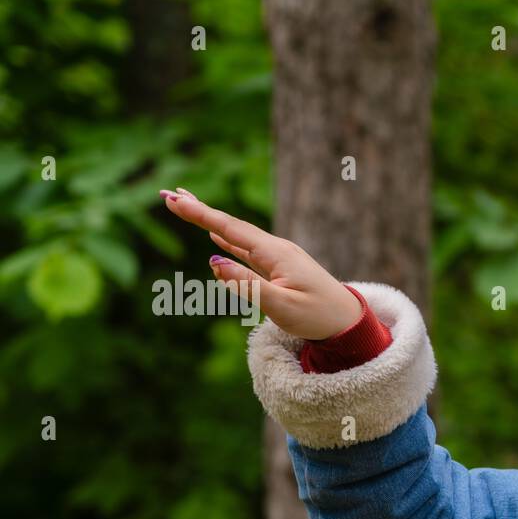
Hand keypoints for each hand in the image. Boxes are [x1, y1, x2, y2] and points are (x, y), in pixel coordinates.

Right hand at [159, 187, 360, 339]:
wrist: (349, 323)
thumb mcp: (280, 306)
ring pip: (237, 235)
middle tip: (168, 195)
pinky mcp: (281, 268)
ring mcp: (279, 257)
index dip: (199, 214)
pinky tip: (217, 237)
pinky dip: (227, 239)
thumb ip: (246, 285)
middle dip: (199, 210)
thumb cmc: (318, 317)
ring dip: (211, 221)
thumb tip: (212, 263)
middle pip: (231, 225)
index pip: (229, 229)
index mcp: (275, 253)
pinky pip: (247, 249)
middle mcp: (276, 249)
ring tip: (187, 206)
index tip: (171, 200)